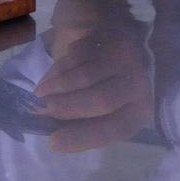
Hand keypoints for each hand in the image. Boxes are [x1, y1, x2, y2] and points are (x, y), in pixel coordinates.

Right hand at [31, 0, 155, 152]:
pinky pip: (76, 56)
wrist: (123, 41)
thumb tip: (54, 136)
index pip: (115, 128)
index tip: (53, 142)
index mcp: (140, 110)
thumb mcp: (109, 111)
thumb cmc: (112, 87)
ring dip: (56, 88)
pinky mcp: (107, 38)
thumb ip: (86, 123)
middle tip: (41, 110)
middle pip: (101, 100)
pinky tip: (46, 81)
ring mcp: (124, 58)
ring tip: (39, 96)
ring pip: (85, 76)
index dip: (83, 137)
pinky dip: (56, 71)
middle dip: (66, 108)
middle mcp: (139, 83)